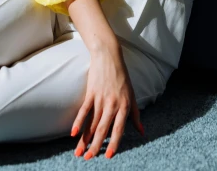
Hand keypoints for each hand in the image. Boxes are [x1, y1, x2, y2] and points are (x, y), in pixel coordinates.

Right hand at [71, 42, 142, 159]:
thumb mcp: (132, 95)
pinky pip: (84, 110)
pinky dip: (78, 122)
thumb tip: (142, 131)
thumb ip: (136, 115)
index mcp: (124, 106)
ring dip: (84, 139)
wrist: (109, 56)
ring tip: (79, 153)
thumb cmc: (122, 77)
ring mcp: (101, 98)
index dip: (113, 143)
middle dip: (95, 146)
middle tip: (89, 159)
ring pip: (92, 123)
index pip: (118, 129)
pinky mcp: (91, 92)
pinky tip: (74, 133)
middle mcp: (112, 104)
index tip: (108, 156)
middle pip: (103, 129)